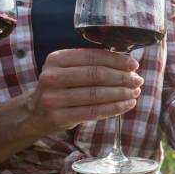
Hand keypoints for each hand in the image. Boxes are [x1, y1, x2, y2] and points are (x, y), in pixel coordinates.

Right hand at [27, 49, 142, 132]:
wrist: (36, 113)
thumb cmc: (62, 87)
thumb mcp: (69, 69)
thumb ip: (92, 63)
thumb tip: (128, 63)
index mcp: (56, 59)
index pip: (92, 56)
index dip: (116, 60)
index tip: (133, 65)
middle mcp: (52, 77)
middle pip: (96, 75)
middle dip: (122, 77)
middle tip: (138, 80)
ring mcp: (54, 98)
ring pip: (96, 94)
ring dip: (121, 93)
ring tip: (136, 92)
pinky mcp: (59, 117)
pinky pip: (94, 111)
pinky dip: (115, 108)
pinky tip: (128, 104)